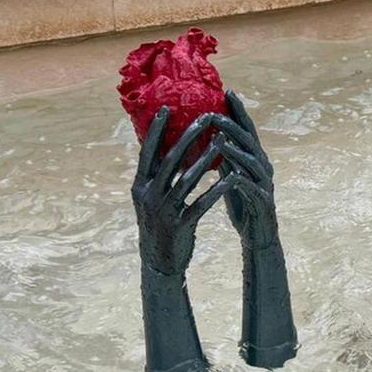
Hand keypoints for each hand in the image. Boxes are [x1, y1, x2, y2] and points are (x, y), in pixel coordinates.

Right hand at [131, 107, 237, 275]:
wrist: (159, 262)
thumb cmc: (159, 225)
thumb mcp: (150, 199)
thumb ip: (156, 177)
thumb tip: (166, 149)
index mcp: (139, 186)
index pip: (147, 153)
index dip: (155, 131)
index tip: (166, 109)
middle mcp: (148, 195)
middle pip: (170, 160)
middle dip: (188, 137)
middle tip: (205, 118)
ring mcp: (163, 210)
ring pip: (187, 179)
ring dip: (206, 158)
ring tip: (221, 141)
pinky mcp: (180, 224)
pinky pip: (201, 203)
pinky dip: (217, 190)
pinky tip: (231, 179)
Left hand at [217, 91, 279, 249]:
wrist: (259, 235)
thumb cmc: (244, 204)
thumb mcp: (231, 177)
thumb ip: (225, 158)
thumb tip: (211, 136)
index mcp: (255, 159)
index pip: (247, 130)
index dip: (239, 111)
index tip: (227, 91)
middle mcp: (263, 168)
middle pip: (250, 141)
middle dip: (234, 125)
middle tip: (216, 112)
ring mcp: (264, 184)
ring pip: (252, 163)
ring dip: (236, 150)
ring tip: (219, 139)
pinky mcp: (262, 203)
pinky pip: (252, 189)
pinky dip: (242, 181)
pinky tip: (230, 175)